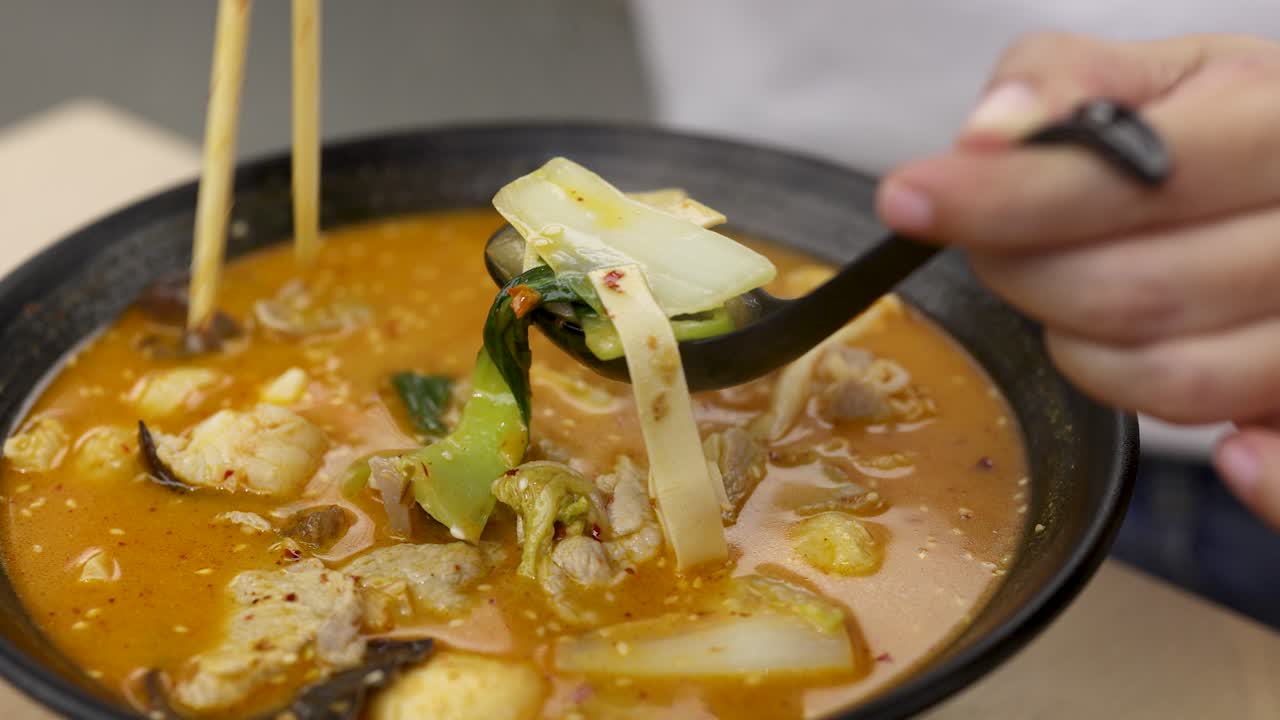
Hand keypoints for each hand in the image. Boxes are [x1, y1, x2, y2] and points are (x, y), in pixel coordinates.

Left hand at [875, 32, 1279, 527]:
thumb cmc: (1237, 128)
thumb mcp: (1164, 78)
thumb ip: (1068, 85)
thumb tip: (984, 137)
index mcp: (1276, 132)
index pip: (1127, 186)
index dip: (1001, 200)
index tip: (912, 199)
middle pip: (1129, 295)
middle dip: (1024, 277)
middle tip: (996, 250)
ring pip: (1167, 382)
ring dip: (1080, 349)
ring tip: (1077, 301)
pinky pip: (1261, 466)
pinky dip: (1204, 449)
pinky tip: (1172, 397)